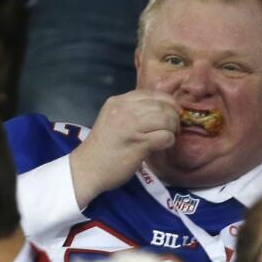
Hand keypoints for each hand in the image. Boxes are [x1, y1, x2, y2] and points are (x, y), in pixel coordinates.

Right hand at [69, 89, 179, 206]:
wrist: (87, 169)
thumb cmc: (103, 147)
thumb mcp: (113, 119)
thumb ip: (132, 112)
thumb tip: (160, 109)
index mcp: (118, 102)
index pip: (152, 93)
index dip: (168, 102)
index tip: (172, 113)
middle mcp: (124, 110)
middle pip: (162, 105)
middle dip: (174, 116)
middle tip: (174, 128)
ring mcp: (130, 126)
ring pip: (165, 119)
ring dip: (173, 129)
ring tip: (171, 137)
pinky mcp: (137, 143)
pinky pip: (164, 136)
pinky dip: (169, 141)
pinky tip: (164, 145)